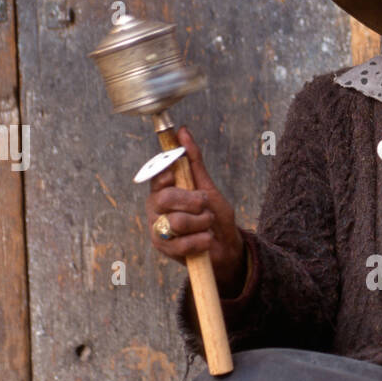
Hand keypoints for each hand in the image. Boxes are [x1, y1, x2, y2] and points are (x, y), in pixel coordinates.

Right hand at [146, 126, 245, 293]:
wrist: (226, 246)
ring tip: (208, 225)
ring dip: (202, 222)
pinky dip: (202, 240)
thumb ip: (194, 161)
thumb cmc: (215, 215)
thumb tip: (183, 131)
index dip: (167, 173)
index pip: (156, 175)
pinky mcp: (165, 249)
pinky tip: (206, 240)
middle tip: (205, 206)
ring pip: (177, 221)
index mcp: (162, 189)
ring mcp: (158, 229)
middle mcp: (155, 208)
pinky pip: (183, 243)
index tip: (178, 176)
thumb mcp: (207, 186)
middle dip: (194, 202)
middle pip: (166, 198)